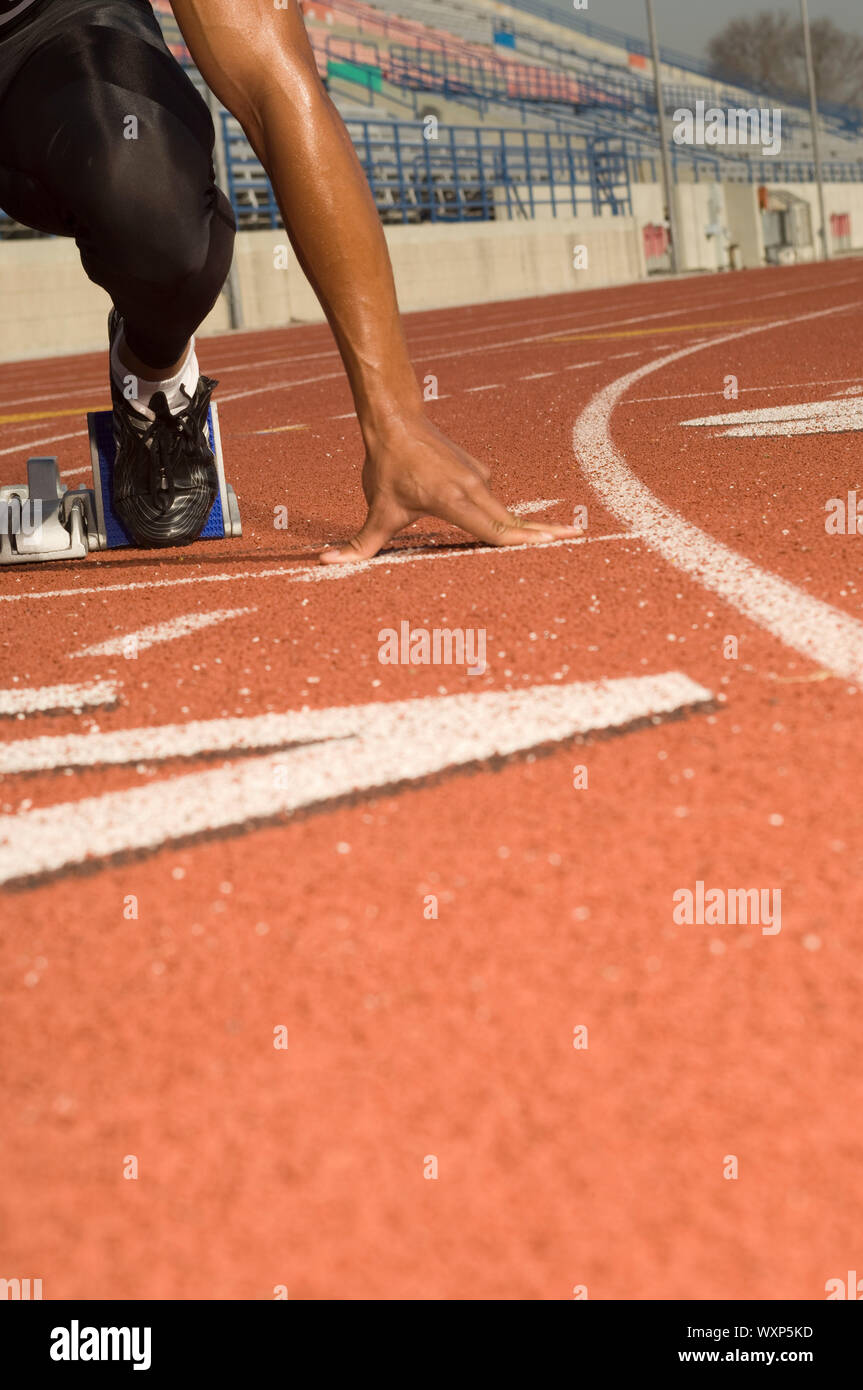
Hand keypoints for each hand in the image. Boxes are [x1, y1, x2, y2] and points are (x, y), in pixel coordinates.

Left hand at [318, 415, 581, 562]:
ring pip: (502, 515)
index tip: (555, 543)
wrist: (397, 420)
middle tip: (577, 540)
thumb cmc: (387, 467)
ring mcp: (481, 479)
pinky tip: (517, 531)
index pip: (494, 529)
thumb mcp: (377, 509)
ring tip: (560, 538)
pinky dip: (504, 521)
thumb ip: (359, 545)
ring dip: (520, 532)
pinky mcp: (481, 475)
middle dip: (544, 534)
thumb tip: (325, 562)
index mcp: (453, 500)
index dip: (523, 541)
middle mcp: (474, 488)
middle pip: (513, 522)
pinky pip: (494, 505)